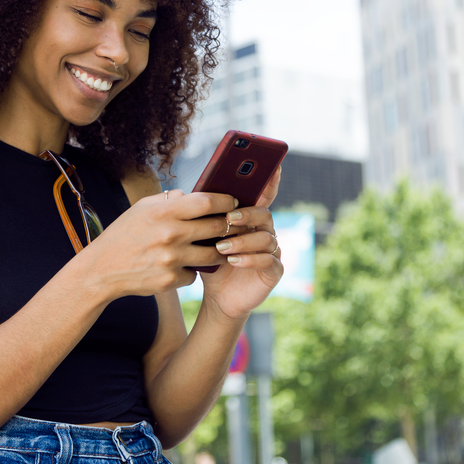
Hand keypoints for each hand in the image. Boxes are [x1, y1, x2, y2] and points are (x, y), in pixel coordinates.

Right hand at [76, 188, 239, 299]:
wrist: (101, 270)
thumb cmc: (123, 234)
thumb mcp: (141, 209)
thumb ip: (168, 200)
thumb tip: (191, 194)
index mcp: (163, 212)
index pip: (206, 202)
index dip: (225, 201)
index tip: (233, 203)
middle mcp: (170, 235)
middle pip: (217, 228)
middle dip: (230, 226)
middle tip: (236, 225)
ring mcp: (171, 260)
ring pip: (213, 255)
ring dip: (221, 251)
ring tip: (222, 247)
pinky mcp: (170, 281)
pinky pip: (195, 274)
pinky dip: (193, 270)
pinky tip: (185, 266)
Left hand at [199, 167, 283, 321]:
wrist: (217, 296)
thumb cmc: (210, 261)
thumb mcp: (204, 237)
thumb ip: (204, 217)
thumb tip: (189, 193)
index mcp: (250, 219)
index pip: (262, 196)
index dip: (269, 181)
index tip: (272, 167)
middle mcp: (265, 231)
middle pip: (264, 214)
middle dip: (247, 215)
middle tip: (228, 218)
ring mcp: (273, 251)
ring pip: (266, 238)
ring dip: (243, 241)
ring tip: (222, 247)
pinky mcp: (274, 271)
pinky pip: (269, 261)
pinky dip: (250, 259)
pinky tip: (234, 261)